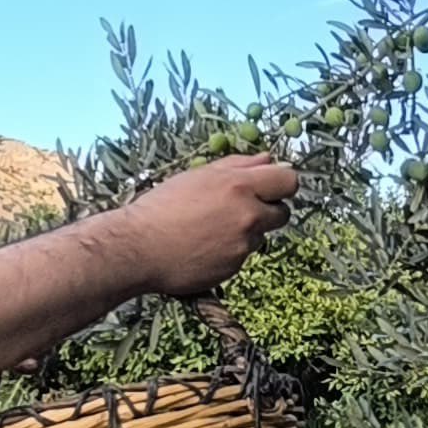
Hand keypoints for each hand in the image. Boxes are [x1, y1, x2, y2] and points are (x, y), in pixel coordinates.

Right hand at [119, 155, 298, 295]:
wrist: (138, 247)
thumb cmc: (162, 206)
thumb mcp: (199, 175)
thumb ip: (238, 165)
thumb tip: (268, 159)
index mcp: (240, 186)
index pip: (289, 181)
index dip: (281, 184)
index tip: (270, 188)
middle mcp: (248, 215)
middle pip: (283, 213)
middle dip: (268, 211)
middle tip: (240, 210)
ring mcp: (243, 244)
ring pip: (261, 236)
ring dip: (246, 233)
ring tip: (211, 230)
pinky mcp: (234, 267)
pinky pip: (243, 256)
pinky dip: (230, 251)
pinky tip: (204, 247)